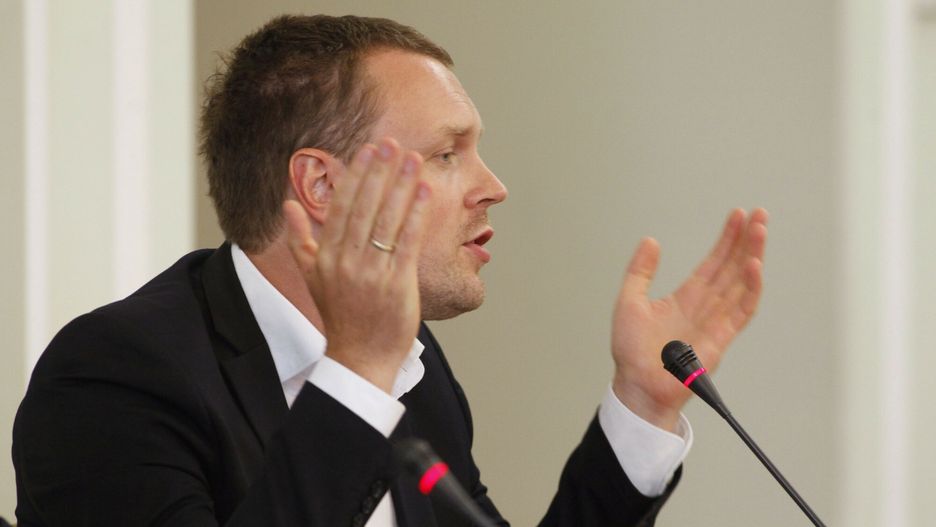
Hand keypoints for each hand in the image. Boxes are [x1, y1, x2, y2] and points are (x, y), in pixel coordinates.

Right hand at [283, 139, 431, 393]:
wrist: (359, 357)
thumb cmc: (340, 315)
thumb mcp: (311, 276)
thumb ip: (299, 239)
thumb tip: (287, 206)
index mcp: (325, 256)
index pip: (341, 206)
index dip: (355, 175)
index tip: (367, 150)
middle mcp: (346, 260)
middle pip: (364, 206)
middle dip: (379, 171)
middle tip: (391, 143)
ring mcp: (371, 272)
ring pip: (386, 218)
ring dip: (400, 185)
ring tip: (412, 158)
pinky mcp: (396, 283)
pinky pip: (406, 241)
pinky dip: (415, 214)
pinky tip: (424, 191)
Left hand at [610, 208, 767, 431]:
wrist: (637, 385)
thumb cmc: (632, 352)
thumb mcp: (629, 301)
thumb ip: (640, 271)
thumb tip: (651, 241)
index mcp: (685, 298)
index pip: (712, 264)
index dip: (726, 240)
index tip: (738, 216)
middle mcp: (705, 307)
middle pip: (732, 268)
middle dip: (746, 241)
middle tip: (760, 215)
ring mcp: (716, 322)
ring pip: (741, 284)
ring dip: (753, 257)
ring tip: (760, 231)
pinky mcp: (721, 338)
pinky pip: (742, 311)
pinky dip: (751, 289)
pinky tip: (755, 266)